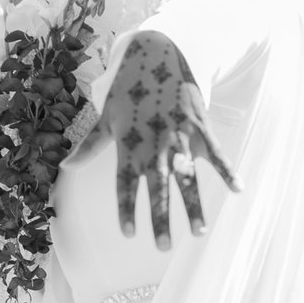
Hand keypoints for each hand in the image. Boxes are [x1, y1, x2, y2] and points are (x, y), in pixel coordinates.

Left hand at [71, 32, 238, 251]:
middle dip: (160, 219)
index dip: (127, 210)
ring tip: (198, 232)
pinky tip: (238, 191)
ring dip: (194, 206)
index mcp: (129, 146)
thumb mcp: (106, 118)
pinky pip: (216, 154)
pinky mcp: (199, 127)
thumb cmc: (129, 90)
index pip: (126, 185)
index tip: (129, 234)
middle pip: (158, 189)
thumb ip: (90, 146)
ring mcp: (179, 137)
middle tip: (162, 248)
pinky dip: (228, 171)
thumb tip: (65, 166)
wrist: (157, 54)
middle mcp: (154, 145)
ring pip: (188, 178)